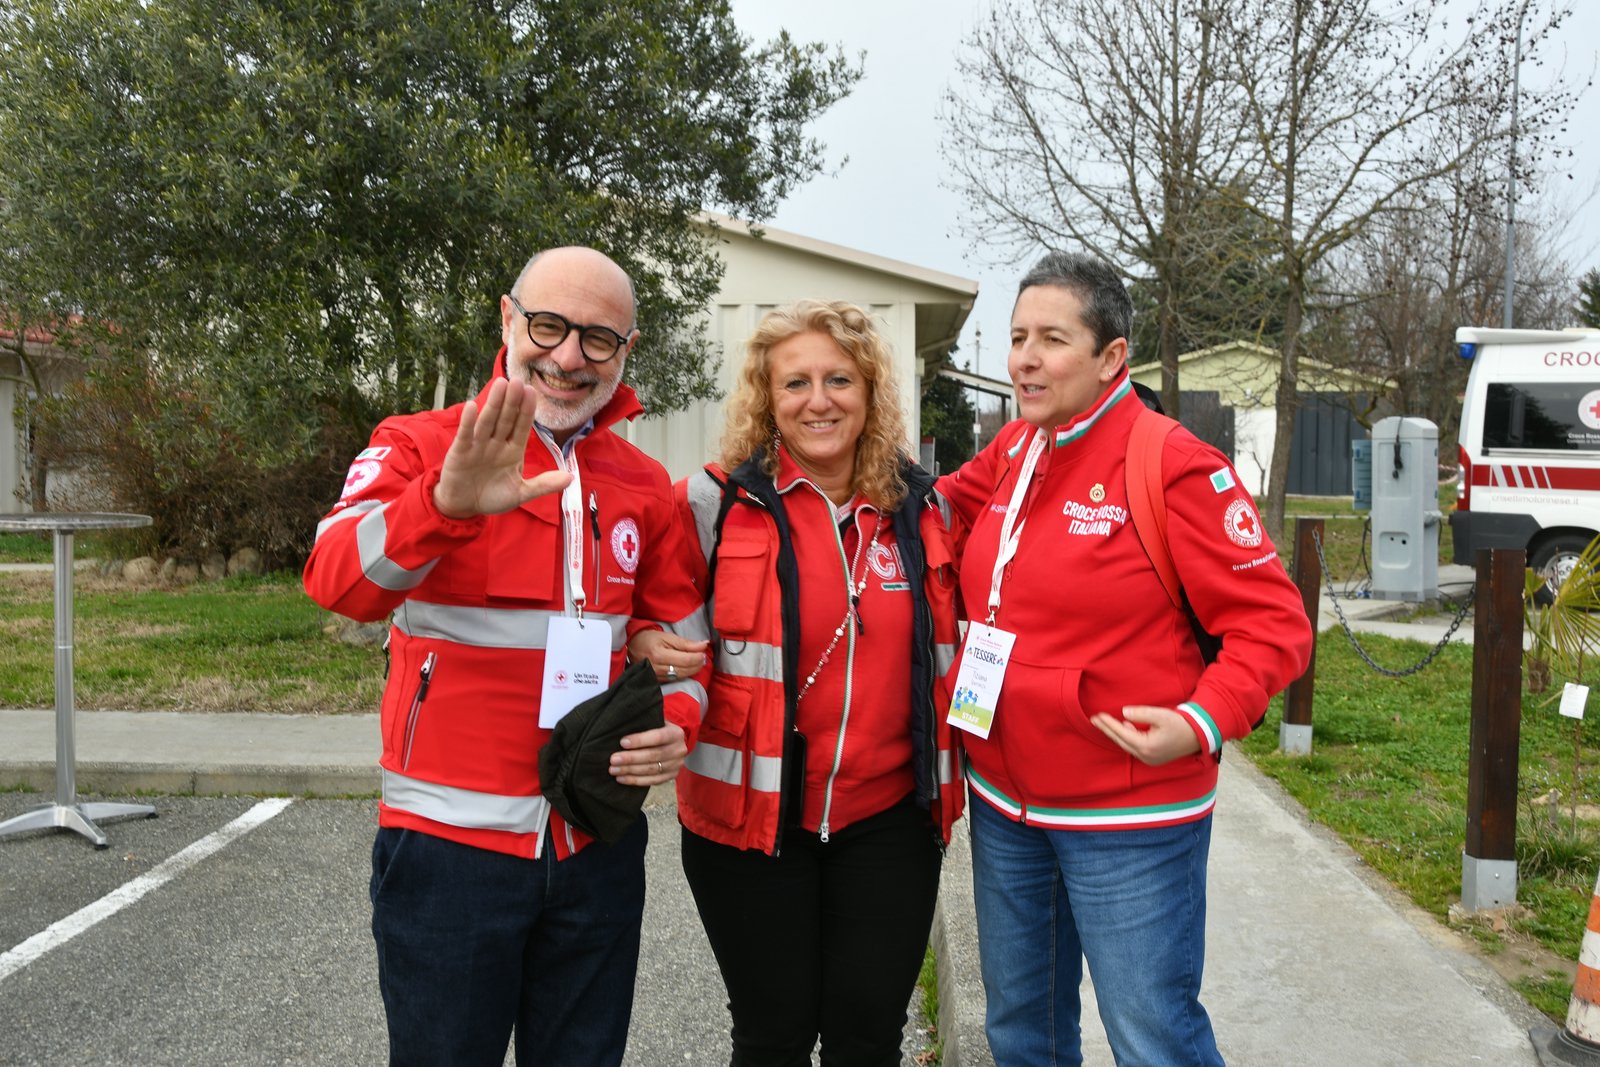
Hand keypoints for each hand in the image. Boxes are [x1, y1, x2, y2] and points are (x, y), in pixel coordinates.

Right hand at [433, 378, 571, 518]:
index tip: (532, 392)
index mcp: (512, 450)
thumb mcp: (521, 493)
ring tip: (500, 384)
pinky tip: (473, 406)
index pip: (521, 427)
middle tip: (518, 381)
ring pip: (488, 422)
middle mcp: (496, 444)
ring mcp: (478, 446)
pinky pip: (466, 435)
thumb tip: (571, 478)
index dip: (526, 410)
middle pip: (506, 419)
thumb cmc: (493, 497)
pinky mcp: (460, 452)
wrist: (464, 506)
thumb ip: (544, 485)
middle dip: (512, 401)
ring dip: (494, 404)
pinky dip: (469, 422)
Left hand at [609, 722, 687, 786]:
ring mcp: (676, 765)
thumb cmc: (657, 729)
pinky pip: (652, 781)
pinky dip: (636, 781)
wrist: (673, 742)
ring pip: (651, 770)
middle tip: (613, 759)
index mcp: (675, 733)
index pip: (658, 737)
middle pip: (653, 755)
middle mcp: (679, 750)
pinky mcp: (671, 776)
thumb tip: (621, 727)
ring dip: (630, 771)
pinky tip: (621, 779)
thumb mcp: (655, 722)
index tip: (622, 742)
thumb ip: (643, 724)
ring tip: (614, 770)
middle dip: (631, 758)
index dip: (640, 740)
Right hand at [627, 629, 709, 682]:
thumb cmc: (649, 639)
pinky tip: (688, 667)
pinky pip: (675, 679)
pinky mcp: (657, 680)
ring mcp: (656, 676)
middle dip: (697, 664)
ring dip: (692, 670)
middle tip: (703, 657)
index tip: (704, 652)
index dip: (698, 657)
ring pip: (681, 676)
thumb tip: (703, 645)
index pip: (685, 660)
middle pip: (684, 670)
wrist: (632, 646)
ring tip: (698, 661)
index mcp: (659, 654)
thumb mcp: (667, 636)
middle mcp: (657, 668)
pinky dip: (684, 673)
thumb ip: (686, 643)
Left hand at [1090, 705, 1202, 765]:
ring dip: (1116, 734)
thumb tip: (1124, 712)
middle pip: (1121, 741)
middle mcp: (1146, 756)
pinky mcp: (1153, 757)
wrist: (1198, 735)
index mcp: (1146, 746)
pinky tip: (1124, 727)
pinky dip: (1126, 738)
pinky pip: (1134, 747)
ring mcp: (1149, 759)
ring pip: (1127, 745)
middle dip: (1107, 730)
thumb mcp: (1160, 715)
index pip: (1121, 733)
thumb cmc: (1180, 724)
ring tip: (1105, 723)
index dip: (1108, 724)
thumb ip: (1141, 713)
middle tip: (1094, 720)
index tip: (1097, 716)